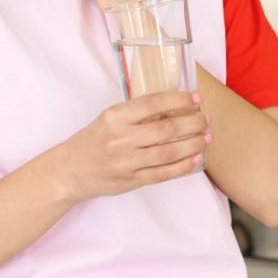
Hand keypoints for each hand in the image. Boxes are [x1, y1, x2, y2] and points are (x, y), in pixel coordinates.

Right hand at [53, 90, 211, 202]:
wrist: (70, 171)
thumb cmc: (93, 141)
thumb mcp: (108, 119)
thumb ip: (135, 114)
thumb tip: (173, 107)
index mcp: (114, 117)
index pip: (152, 103)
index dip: (178, 99)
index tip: (196, 97)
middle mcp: (120, 139)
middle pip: (166, 129)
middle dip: (192, 123)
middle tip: (206, 119)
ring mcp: (127, 162)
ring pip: (169, 152)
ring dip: (193, 144)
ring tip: (206, 137)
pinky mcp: (132, 180)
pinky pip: (164, 173)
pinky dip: (183, 166)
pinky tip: (196, 158)